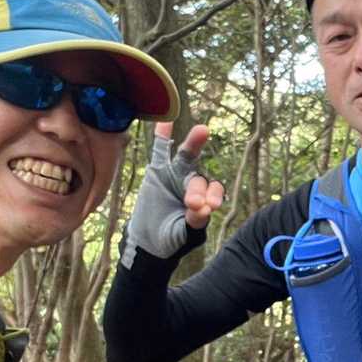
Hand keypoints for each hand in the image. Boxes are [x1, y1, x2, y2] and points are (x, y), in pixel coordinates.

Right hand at [120, 121, 224, 263]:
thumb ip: (193, 223)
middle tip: (193, 203)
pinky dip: (162, 136)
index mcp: (204, 197)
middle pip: (198, 177)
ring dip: (193, 143)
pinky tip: (165, 120)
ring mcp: (175, 174)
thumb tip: (204, 210)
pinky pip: (159, 151)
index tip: (207, 208)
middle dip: (197, 189)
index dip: (212, 196)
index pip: (213, 190)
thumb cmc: (171, 239)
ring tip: (203, 131)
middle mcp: (192, 182)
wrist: (148, 241)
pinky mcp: (157, 171)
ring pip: (185, 156)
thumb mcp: (183, 234)